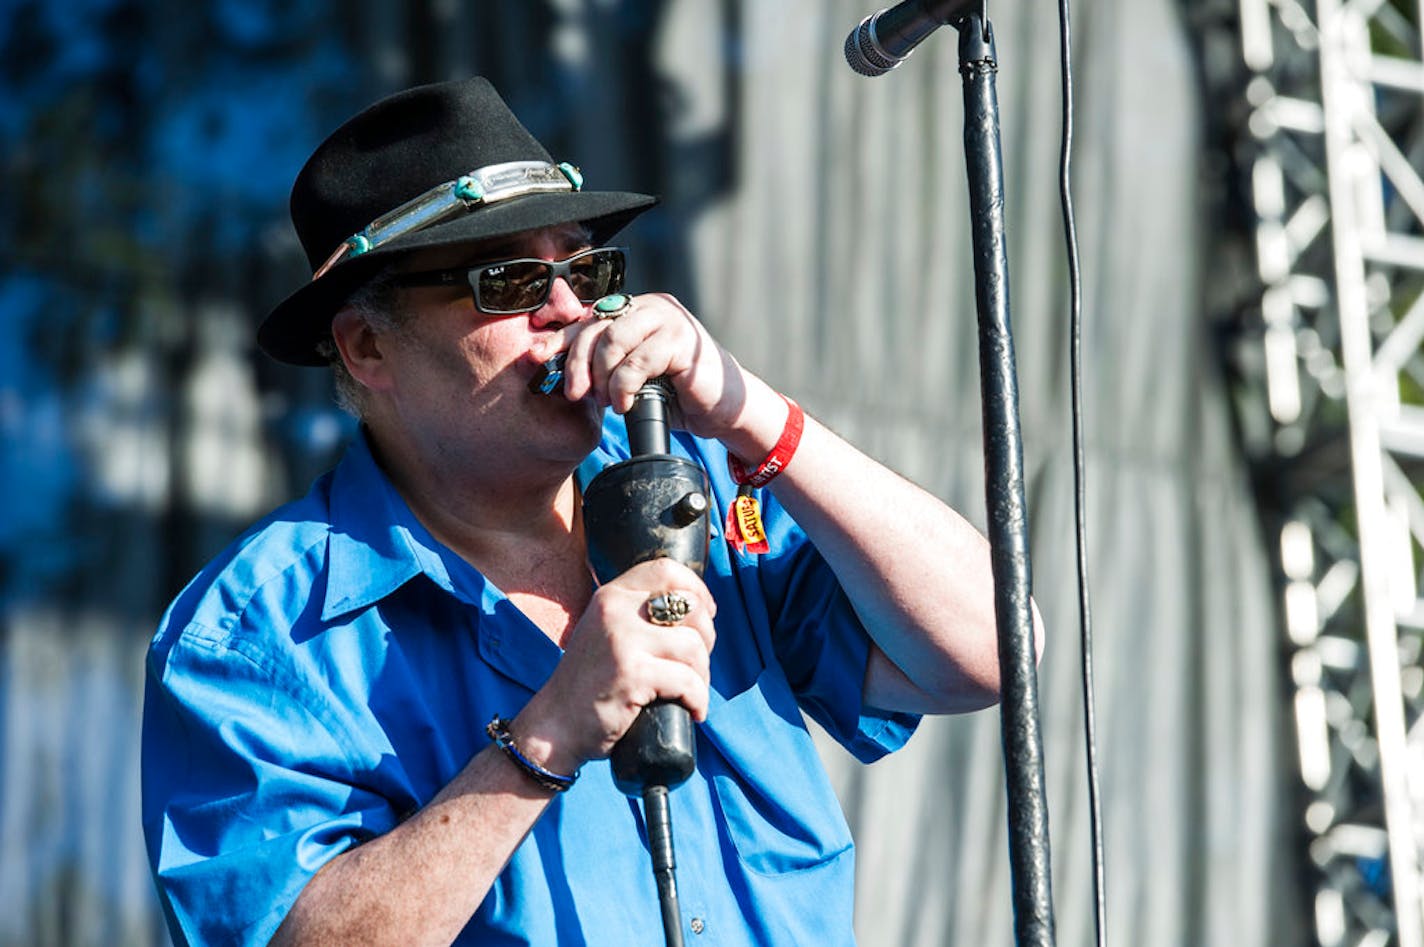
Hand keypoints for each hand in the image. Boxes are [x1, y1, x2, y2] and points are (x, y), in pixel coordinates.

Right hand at [510, 558, 716, 774]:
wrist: (554, 727)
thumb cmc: (590, 686)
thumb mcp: (606, 633)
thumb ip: (637, 615)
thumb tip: (697, 610)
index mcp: (610, 596)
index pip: (667, 570)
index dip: (697, 589)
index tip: (706, 613)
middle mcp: (615, 610)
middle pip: (690, 607)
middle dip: (707, 638)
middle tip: (696, 665)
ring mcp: (622, 640)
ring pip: (694, 645)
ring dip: (703, 674)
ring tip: (691, 693)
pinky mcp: (631, 673)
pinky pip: (687, 681)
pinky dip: (698, 700)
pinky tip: (692, 711)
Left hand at [535, 293, 750, 439]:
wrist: (724, 407)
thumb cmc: (680, 393)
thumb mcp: (635, 377)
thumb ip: (608, 366)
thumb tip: (563, 374)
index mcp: (635, 311)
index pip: (588, 320)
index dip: (559, 339)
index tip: (535, 359)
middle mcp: (649, 307)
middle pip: (596, 328)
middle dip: (578, 365)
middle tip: (576, 394)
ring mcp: (667, 319)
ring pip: (613, 340)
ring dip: (604, 377)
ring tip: (610, 401)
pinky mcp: (681, 339)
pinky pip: (638, 360)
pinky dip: (625, 386)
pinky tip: (627, 403)